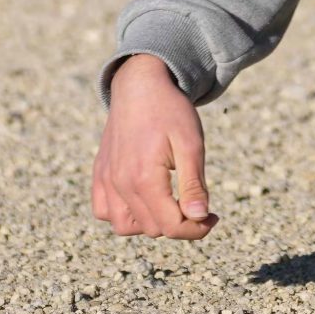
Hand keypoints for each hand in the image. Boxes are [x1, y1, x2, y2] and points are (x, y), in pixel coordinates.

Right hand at [92, 54, 214, 239]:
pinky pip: (103, 210)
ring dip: (150, 223)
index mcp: (144, 178)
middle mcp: (120, 184)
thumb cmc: (170, 111)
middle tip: (198, 205)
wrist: (140, 84)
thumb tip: (199, 217)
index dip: (197, 229)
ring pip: (124, 226)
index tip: (213, 216)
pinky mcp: (100, 173)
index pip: (171, 226)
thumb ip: (193, 184)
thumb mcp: (191, 144)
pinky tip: (142, 199)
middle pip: (152, 229)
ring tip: (169, 203)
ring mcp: (106, 179)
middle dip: (179, 224)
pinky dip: (122, 214)